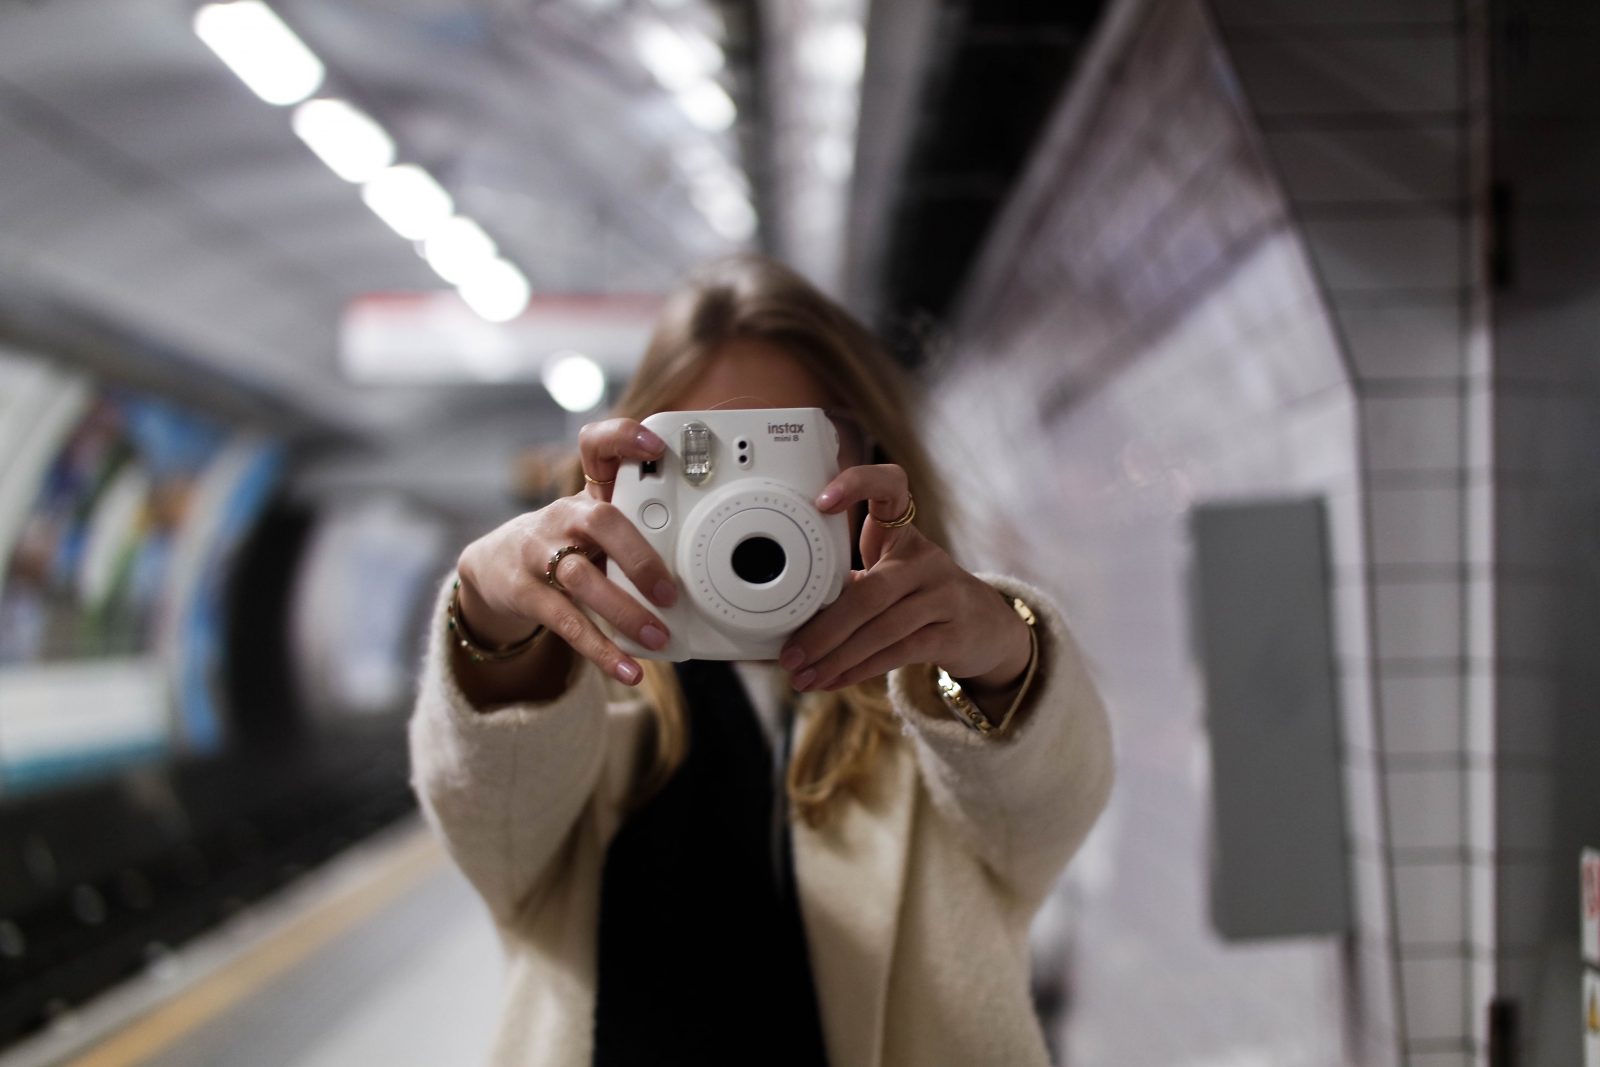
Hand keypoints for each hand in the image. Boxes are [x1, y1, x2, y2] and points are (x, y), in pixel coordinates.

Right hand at [455, 418, 678, 686]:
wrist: (494, 566)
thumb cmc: (565, 542)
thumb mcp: (594, 524)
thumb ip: (640, 533)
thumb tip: (700, 572)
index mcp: (588, 494)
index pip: (597, 447)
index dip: (623, 439)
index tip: (655, 444)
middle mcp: (564, 517)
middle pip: (601, 522)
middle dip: (639, 556)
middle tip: (670, 591)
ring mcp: (540, 553)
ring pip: (582, 578)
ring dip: (624, 611)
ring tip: (657, 637)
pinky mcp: (525, 593)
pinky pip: (566, 622)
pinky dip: (601, 649)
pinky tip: (628, 668)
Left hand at [777, 464, 1031, 693]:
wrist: (986, 626)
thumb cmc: (921, 595)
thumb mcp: (891, 574)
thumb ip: (851, 582)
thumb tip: (792, 615)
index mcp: (903, 532)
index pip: (890, 487)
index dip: (857, 484)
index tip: (820, 502)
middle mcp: (925, 559)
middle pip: (870, 590)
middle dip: (823, 628)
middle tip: (789, 654)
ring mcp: (943, 595)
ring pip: (882, 629)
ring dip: (836, 658)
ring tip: (803, 677)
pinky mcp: (953, 633)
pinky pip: (899, 653)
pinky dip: (859, 670)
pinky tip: (832, 681)